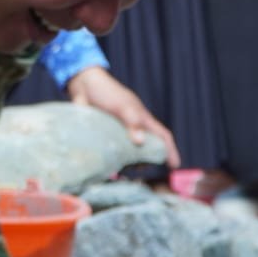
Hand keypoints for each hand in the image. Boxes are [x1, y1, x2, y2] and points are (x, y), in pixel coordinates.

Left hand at [65, 66, 179, 166]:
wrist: (82, 85)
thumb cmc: (107, 92)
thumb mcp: (122, 106)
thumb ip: (132, 122)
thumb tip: (140, 142)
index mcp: (142, 119)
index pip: (162, 136)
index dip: (171, 150)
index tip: (175, 166)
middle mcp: (132, 128)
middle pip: (147, 148)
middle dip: (148, 161)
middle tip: (142, 172)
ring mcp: (118, 132)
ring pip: (130, 152)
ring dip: (130, 163)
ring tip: (126, 172)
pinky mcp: (104, 135)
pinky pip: (112, 151)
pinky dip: (113, 160)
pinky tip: (108, 168)